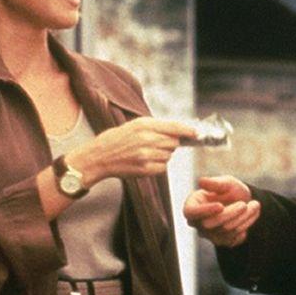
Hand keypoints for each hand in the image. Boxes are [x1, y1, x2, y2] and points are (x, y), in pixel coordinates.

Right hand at [65, 117, 195, 186]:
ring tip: (147, 152)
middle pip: (174, 142)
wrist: (98, 158)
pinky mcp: (145, 170)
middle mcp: (147, 139)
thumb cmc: (116, 139)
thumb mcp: (133, 125)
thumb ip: (155, 126)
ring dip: (163, 154)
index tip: (197, 133)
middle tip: (157, 144)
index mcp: (144, 125)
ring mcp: (146, 156)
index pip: (174, 127)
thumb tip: (177, 130)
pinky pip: (163, 167)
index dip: (188, 130)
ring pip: (169, 155)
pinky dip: (158, 165)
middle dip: (171, 143)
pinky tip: (145, 162)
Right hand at [183, 175, 259, 247]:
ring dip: (243, 218)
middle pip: (209, 224)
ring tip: (255, 205)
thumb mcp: (226, 183)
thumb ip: (215, 183)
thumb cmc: (231, 190)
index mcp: (193, 205)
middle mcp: (198, 222)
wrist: (244, 202)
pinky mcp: (222, 242)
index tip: (220, 206)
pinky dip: (246, 225)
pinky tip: (251, 215)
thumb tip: (201, 181)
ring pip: (224, 231)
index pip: (190, 212)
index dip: (204, 211)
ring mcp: (209, 234)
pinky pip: (234, 238)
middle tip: (244, 204)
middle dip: (230, 213)